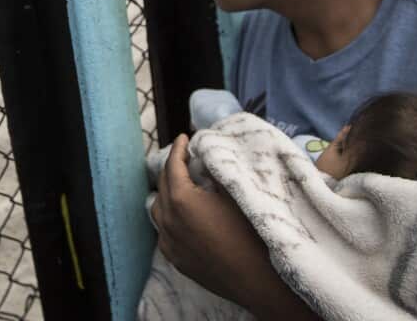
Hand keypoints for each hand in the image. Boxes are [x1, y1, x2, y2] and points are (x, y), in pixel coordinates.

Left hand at [151, 136, 316, 318]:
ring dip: (167, 193)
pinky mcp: (175, 260)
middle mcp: (168, 221)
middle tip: (184, 157)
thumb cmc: (251, 232)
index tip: (184, 138)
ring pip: (158, 210)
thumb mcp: (235, 193)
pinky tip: (181, 215)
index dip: (179, 149)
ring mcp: (169, 243)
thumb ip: (216, 172)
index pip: (173, 166)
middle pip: (163, 186)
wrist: (257, 279)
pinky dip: (169, 216)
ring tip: (180, 183)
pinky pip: (164, 231)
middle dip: (172, 169)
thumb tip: (208, 157)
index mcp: (181, 200)